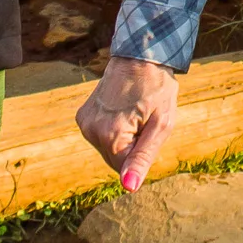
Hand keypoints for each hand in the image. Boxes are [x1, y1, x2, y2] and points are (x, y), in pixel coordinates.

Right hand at [80, 56, 179, 189]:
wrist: (140, 55)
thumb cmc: (157, 89)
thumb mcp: (160, 125)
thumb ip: (142, 158)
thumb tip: (129, 187)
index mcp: (110, 136)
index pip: (125, 169)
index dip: (142, 152)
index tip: (148, 128)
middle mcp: (91, 131)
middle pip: (115, 160)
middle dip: (131, 147)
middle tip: (143, 120)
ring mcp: (84, 123)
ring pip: (108, 149)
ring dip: (123, 138)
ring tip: (134, 112)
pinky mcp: (82, 116)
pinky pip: (100, 136)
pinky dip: (113, 130)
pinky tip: (122, 110)